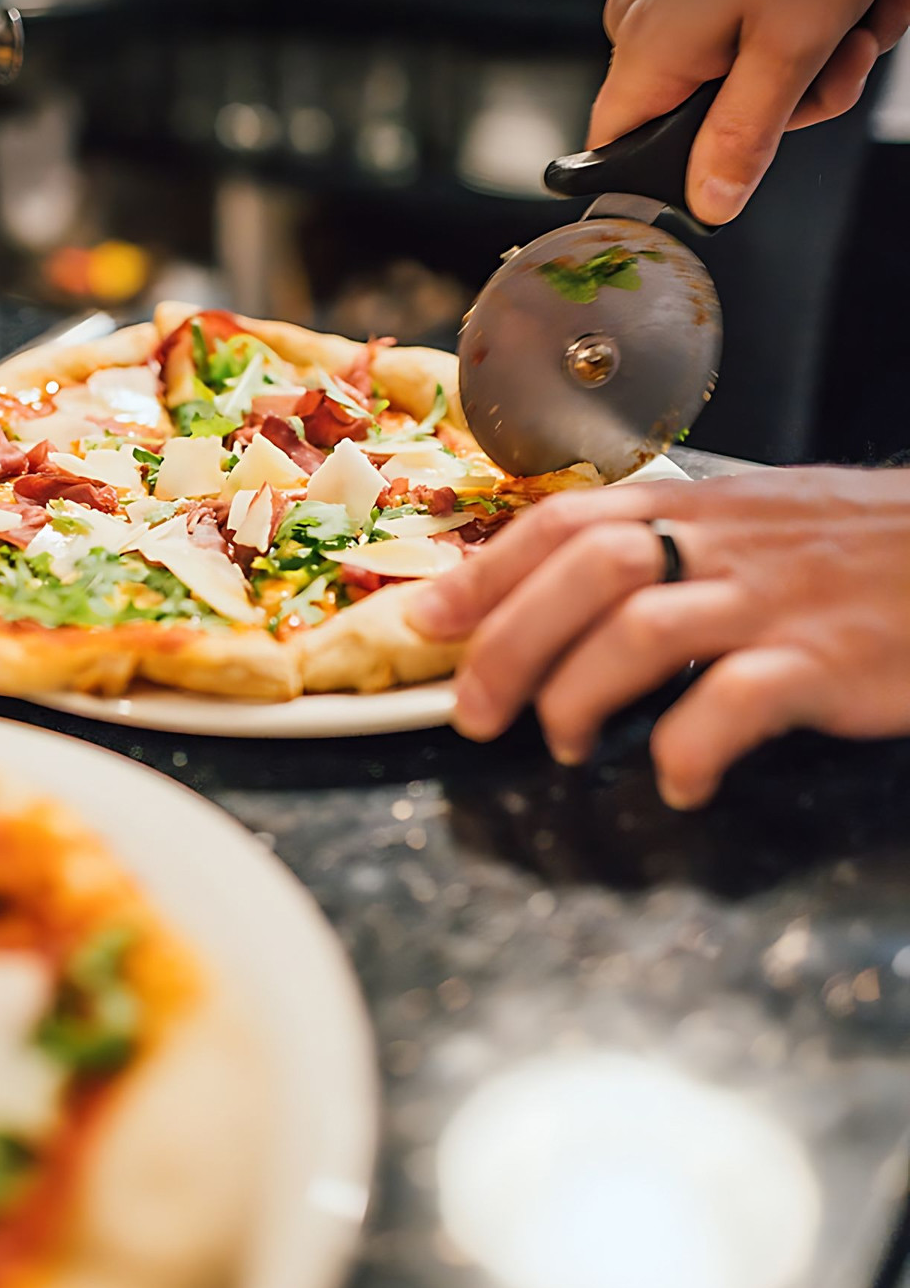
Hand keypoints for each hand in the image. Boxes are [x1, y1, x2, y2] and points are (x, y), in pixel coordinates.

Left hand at [408, 469, 909, 808]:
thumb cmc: (858, 549)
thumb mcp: (756, 524)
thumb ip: (667, 545)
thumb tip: (561, 589)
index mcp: (702, 506)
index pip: (568, 523)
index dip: (486, 571)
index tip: (428, 620)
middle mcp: (726, 544)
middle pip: (587, 573)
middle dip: (509, 644)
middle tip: (474, 712)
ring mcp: (775, 601)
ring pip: (643, 629)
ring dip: (579, 694)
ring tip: (565, 746)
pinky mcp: (826, 661)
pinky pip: (737, 700)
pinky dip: (686, 746)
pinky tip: (675, 781)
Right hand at [589, 0, 909, 224]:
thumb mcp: (792, 45)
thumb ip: (744, 136)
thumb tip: (708, 204)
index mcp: (647, 50)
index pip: (616, 152)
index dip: (670, 179)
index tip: (734, 173)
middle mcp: (640, 22)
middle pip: (702, 116)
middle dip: (792, 99)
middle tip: (846, 55)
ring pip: (739, 70)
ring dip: (816, 54)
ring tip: (863, 9)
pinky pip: (747, 25)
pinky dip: (806, 16)